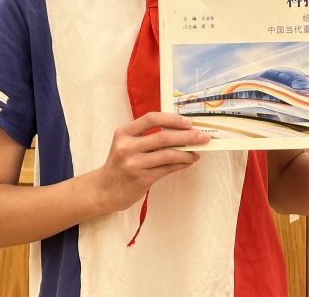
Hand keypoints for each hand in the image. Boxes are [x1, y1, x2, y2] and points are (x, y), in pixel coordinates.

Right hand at [92, 112, 209, 213]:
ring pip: (168, 154)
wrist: (105, 189)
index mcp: (124, 132)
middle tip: (203, 136)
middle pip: (163, 137)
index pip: (151, 118)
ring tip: (197, 151)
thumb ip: (147, 135)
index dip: (172, 119)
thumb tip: (180, 129)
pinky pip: (166, 169)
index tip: (188, 122)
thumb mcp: (126, 143)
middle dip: (187, 136)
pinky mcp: (141, 179)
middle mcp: (127, 146)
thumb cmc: (121, 163)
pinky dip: (181, 164)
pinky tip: (188, 161)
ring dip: (187, 152)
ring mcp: (134, 164)